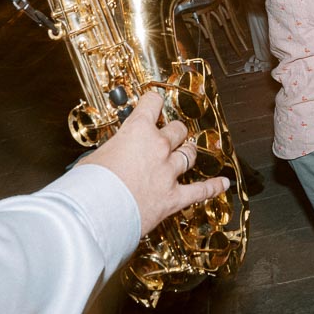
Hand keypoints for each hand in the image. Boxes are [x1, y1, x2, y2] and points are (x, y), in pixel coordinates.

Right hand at [83, 91, 230, 237]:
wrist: (98, 211)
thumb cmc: (90, 184)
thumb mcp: (95, 157)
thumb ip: (111, 152)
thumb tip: (110, 158)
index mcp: (137, 131)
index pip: (152, 103)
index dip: (154, 101)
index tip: (155, 102)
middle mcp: (158, 147)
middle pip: (177, 129)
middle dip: (173, 131)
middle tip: (169, 134)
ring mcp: (169, 172)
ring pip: (188, 154)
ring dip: (187, 153)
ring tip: (186, 152)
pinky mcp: (174, 197)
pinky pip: (200, 191)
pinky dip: (212, 187)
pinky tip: (222, 184)